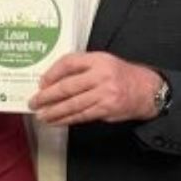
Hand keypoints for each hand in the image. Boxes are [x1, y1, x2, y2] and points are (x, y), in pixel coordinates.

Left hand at [29, 51, 162, 125]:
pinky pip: (81, 115)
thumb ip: (80, 68)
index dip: (51, 74)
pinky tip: (56, 121)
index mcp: (98, 59)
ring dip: (53, 112)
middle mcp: (101, 75)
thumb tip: (51, 81)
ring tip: (41, 115)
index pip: (68, 63)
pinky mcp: (106, 108)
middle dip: (46, 97)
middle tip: (34, 102)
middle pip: (67, 86)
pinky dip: (66, 119)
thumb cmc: (120, 76)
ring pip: (72, 104)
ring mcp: (104, 93)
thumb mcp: (102, 62)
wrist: (147, 90)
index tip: (41, 83)